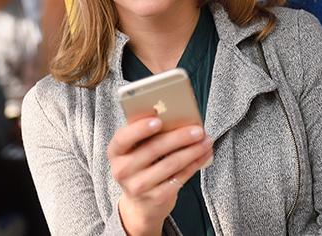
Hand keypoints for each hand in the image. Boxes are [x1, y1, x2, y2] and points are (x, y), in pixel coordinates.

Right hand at [107, 117, 213, 235]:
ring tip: (206, 140)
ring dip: (192, 150)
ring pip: (170, 164)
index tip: (158, 120)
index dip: (139, 128)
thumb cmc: (141, 166)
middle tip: (198, 129)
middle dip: (179, 137)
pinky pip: (180, 177)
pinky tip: (204, 155)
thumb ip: (147, 134)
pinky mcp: (157, 197)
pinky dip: (195, 164)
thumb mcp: (135, 150)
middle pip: (153, 149)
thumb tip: (175, 116)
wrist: (141, 204)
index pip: (123, 138)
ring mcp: (139, 186)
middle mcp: (123, 170)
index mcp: (115, 152)